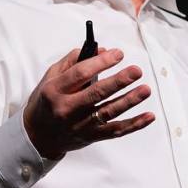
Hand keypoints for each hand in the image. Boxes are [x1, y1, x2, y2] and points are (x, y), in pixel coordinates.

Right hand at [23, 47, 154, 159]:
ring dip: (129, 101)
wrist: (38, 136)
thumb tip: (101, 50)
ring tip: (145, 89)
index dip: (100, 63)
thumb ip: (73, 61)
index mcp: (55, 91)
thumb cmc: (46, 102)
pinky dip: (134, 124)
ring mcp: (80, 125)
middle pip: (96, 94)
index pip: (80, 74)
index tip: (117, 54)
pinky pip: (116, 131)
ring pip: (108, 113)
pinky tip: (149, 116)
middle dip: (118, 81)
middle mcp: (67, 109)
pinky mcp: (91, 136)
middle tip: (135, 71)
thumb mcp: (50, 78)